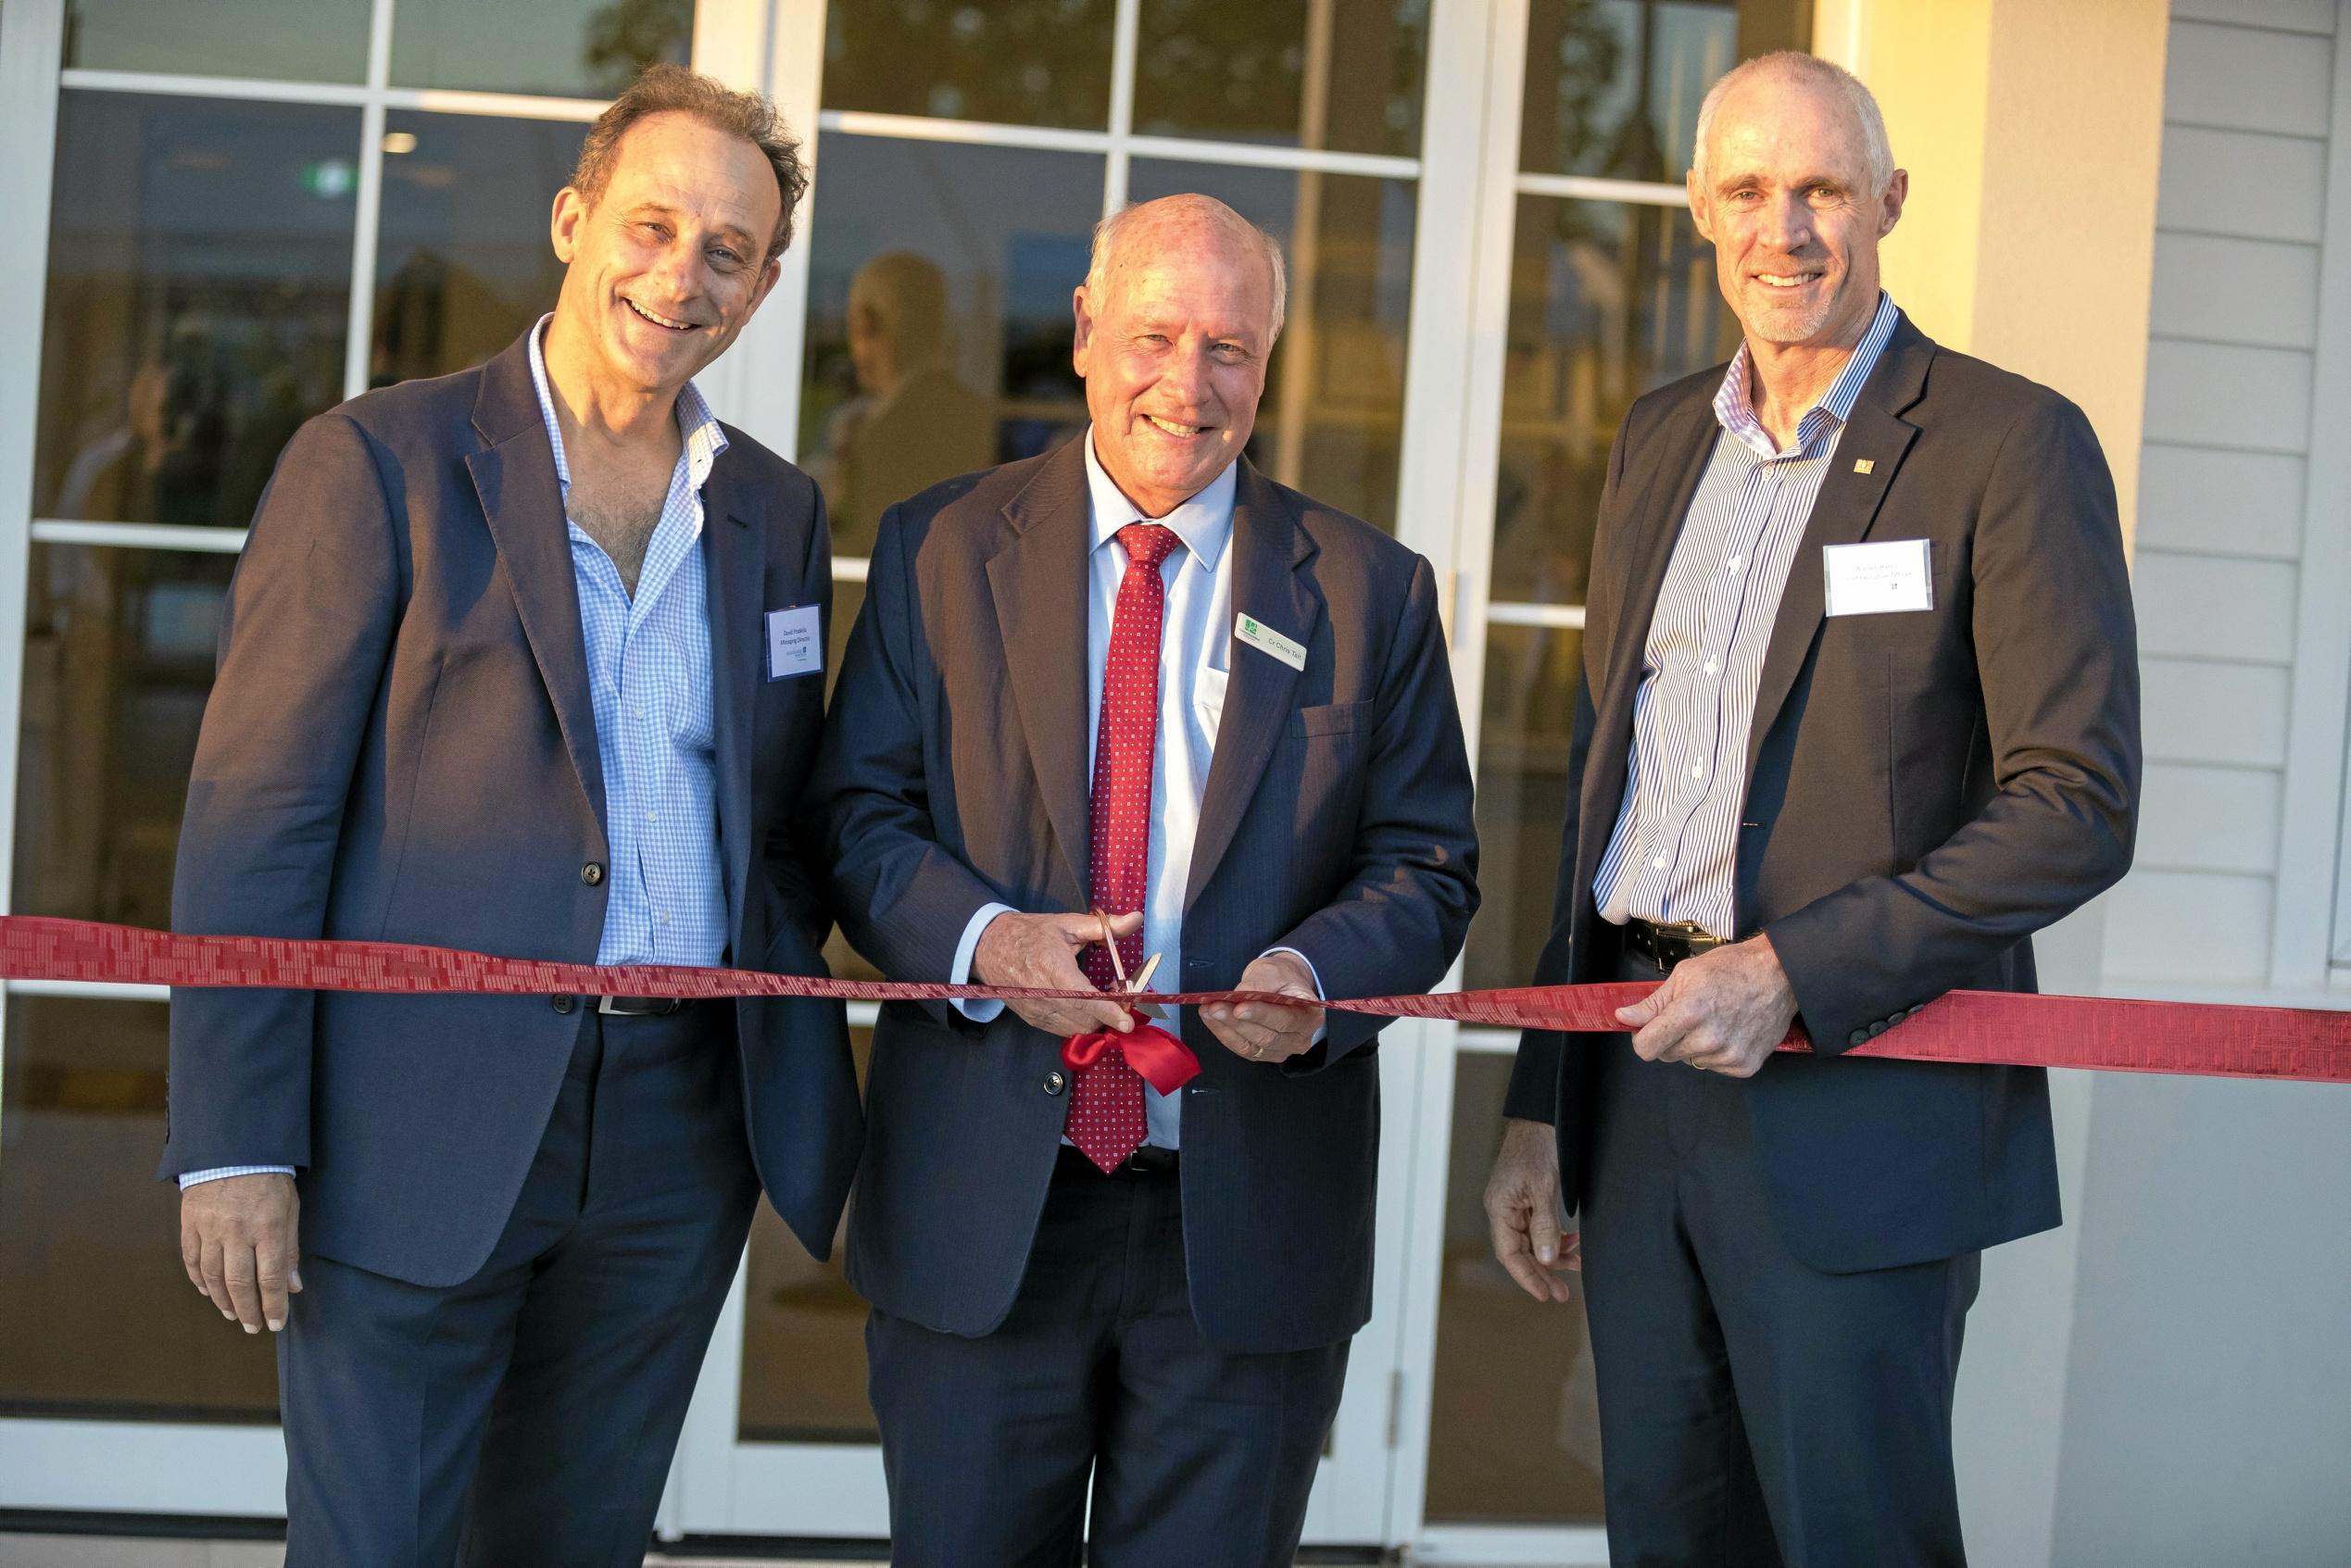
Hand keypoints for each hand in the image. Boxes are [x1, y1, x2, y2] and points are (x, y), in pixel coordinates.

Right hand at [180, 1173, 300, 1332]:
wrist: (232, 1149)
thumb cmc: (269, 1178)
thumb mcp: (290, 1209)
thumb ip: (289, 1248)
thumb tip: (293, 1286)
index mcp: (267, 1227)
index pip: (270, 1278)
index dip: (273, 1305)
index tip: (276, 1324)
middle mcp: (236, 1232)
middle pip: (240, 1283)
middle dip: (248, 1310)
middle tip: (253, 1327)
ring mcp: (209, 1229)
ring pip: (214, 1277)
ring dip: (223, 1301)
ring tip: (234, 1314)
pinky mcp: (189, 1225)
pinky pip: (192, 1261)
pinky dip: (200, 1281)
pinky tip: (209, 1292)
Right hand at [971, 909, 1140, 1036]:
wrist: (990, 947)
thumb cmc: (1031, 933)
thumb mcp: (1067, 923)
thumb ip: (1104, 926)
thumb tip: (1136, 919)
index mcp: (1053, 968)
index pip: (1085, 999)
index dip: (1109, 1012)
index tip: (1128, 1021)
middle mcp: (1043, 996)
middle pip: (1086, 1019)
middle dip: (1109, 1014)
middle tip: (1120, 995)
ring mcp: (1037, 1012)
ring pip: (1077, 1029)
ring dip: (1097, 1020)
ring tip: (1103, 997)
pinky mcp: (1034, 1020)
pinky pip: (1065, 1030)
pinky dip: (1081, 1022)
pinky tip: (1085, 1004)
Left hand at [1201, 950, 1322, 1063]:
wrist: (1282, 986)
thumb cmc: (1280, 977)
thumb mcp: (1272, 971)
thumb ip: (1257, 985)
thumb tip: (1238, 998)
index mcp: (1310, 1016)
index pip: (1285, 1019)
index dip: (1261, 1015)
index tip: (1238, 1007)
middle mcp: (1299, 1039)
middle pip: (1266, 1036)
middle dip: (1236, 1022)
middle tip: (1214, 1007)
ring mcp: (1281, 1050)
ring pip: (1251, 1045)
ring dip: (1225, 1029)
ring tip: (1207, 1010)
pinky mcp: (1263, 1054)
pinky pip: (1242, 1048)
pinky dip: (1224, 1034)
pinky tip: (1210, 1019)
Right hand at [1484, 1118, 1578, 1301]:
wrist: (1543, 1117)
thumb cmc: (1539, 1147)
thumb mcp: (1544, 1188)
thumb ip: (1544, 1225)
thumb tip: (1546, 1260)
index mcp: (1500, 1207)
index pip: (1509, 1253)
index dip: (1527, 1277)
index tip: (1546, 1294)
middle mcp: (1504, 1209)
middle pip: (1521, 1251)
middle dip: (1543, 1272)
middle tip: (1563, 1294)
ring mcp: (1516, 1204)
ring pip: (1533, 1241)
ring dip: (1554, 1254)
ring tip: (1578, 1264)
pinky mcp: (1529, 1198)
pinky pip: (1540, 1227)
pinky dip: (1557, 1237)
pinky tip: (1574, 1241)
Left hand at [1615, 933, 1797, 1078]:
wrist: (1779, 975)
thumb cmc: (1732, 968)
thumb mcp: (1684, 975)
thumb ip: (1651, 1003)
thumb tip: (1623, 1017)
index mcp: (1689, 1013)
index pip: (1646, 1048)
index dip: (1642, 1037)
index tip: (1647, 1028)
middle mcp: (1709, 1039)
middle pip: (1666, 1055)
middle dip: (1670, 1037)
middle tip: (1690, 1015)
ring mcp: (1729, 1055)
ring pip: (1691, 1061)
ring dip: (1695, 1045)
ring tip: (1715, 1019)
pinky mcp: (1745, 1066)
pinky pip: (1714, 1067)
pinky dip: (1716, 1053)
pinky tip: (1730, 1030)